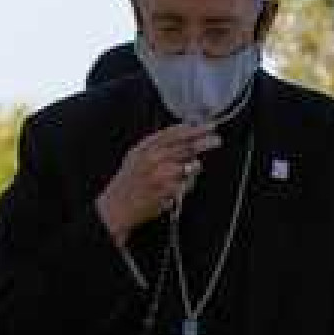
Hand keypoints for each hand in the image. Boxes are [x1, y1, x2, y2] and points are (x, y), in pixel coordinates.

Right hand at [94, 124, 221, 243]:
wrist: (117, 208)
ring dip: (195, 167)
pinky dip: (187, 184)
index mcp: (143, 148)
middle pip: (185, 146)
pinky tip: (180, 186)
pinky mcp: (166, 192)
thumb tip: (184, 136)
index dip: (193, 128)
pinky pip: (186, 185)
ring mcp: (160, 175)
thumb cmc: (128, 183)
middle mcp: (151, 159)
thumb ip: (158, 145)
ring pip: (189, 166)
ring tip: (191, 168)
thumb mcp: (136, 156)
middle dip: (204, 142)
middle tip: (216, 139)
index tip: (207, 126)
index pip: (173, 133)